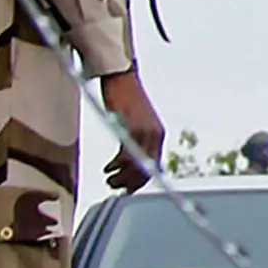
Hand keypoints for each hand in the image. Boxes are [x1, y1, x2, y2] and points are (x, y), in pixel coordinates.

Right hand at [96, 68, 165, 189]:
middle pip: (146, 169)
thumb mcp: (135, 123)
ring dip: (122, 176)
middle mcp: (155, 135)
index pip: (154, 167)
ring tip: (110, 180)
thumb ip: (136, 142)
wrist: (122, 77)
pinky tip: (109, 168)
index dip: (141, 182)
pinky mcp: (133, 127)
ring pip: (136, 164)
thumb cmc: (126, 99)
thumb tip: (130, 163)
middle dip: (130, 183)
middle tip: (115, 187)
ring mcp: (145, 132)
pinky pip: (127, 154)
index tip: (128, 190)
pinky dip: (117, 165)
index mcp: (158, 135)